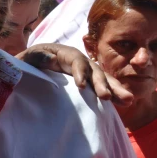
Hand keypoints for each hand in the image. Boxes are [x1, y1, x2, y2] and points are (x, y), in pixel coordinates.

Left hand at [18, 43, 132, 106]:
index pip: (77, 62)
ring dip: (115, 89)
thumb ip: (38, 56)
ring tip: (128, 100)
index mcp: (66, 54)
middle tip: (106, 97)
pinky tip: (124, 103)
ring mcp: (86, 72)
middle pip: (94, 71)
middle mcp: (80, 62)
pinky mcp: (88, 83)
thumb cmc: (29, 61)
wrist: (31, 67)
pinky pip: (102, 87)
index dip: (80, 73)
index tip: (81, 86)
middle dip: (101, 84)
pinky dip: (114, 93)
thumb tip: (51, 59)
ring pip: (103, 79)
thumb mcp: (29, 56)